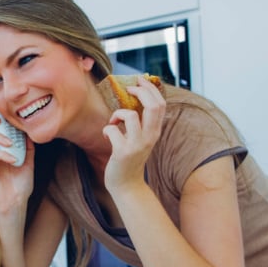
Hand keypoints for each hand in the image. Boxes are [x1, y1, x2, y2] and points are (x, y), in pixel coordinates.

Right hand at [0, 115, 34, 213]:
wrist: (16, 203)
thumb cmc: (21, 186)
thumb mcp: (29, 163)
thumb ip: (28, 149)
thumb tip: (29, 133)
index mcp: (1, 150)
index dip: (1, 121)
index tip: (11, 118)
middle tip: (0, 120)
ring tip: (11, 143)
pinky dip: (3, 154)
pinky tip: (13, 160)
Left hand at [102, 75, 164, 191]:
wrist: (127, 185)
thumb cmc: (130, 159)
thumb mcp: (141, 139)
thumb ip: (141, 123)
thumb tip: (135, 99)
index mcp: (155, 131)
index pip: (161, 104)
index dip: (150, 88)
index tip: (139, 81)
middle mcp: (150, 137)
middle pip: (153, 105)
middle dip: (140, 91)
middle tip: (128, 88)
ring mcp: (137, 145)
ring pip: (129, 115)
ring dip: (117, 113)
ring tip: (113, 122)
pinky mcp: (123, 152)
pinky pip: (112, 130)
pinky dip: (106, 130)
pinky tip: (107, 137)